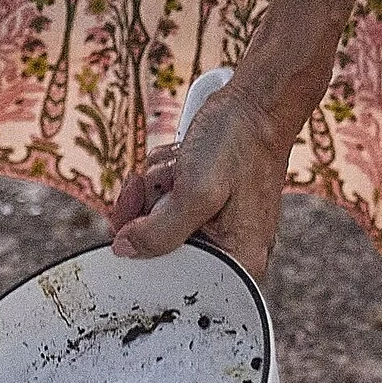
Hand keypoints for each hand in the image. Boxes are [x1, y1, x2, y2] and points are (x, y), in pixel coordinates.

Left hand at [107, 86, 292, 277]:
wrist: (257, 103)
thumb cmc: (240, 143)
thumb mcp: (196, 192)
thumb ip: (158, 231)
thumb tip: (125, 250)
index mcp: (238, 262)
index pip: (173, 279)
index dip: (146, 248)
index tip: (142, 217)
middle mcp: (229, 251)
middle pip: (159, 249)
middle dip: (151, 208)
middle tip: (170, 180)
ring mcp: (215, 227)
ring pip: (155, 221)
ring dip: (157, 187)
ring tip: (183, 165)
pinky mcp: (203, 205)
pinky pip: (165, 201)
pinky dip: (164, 178)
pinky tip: (181, 161)